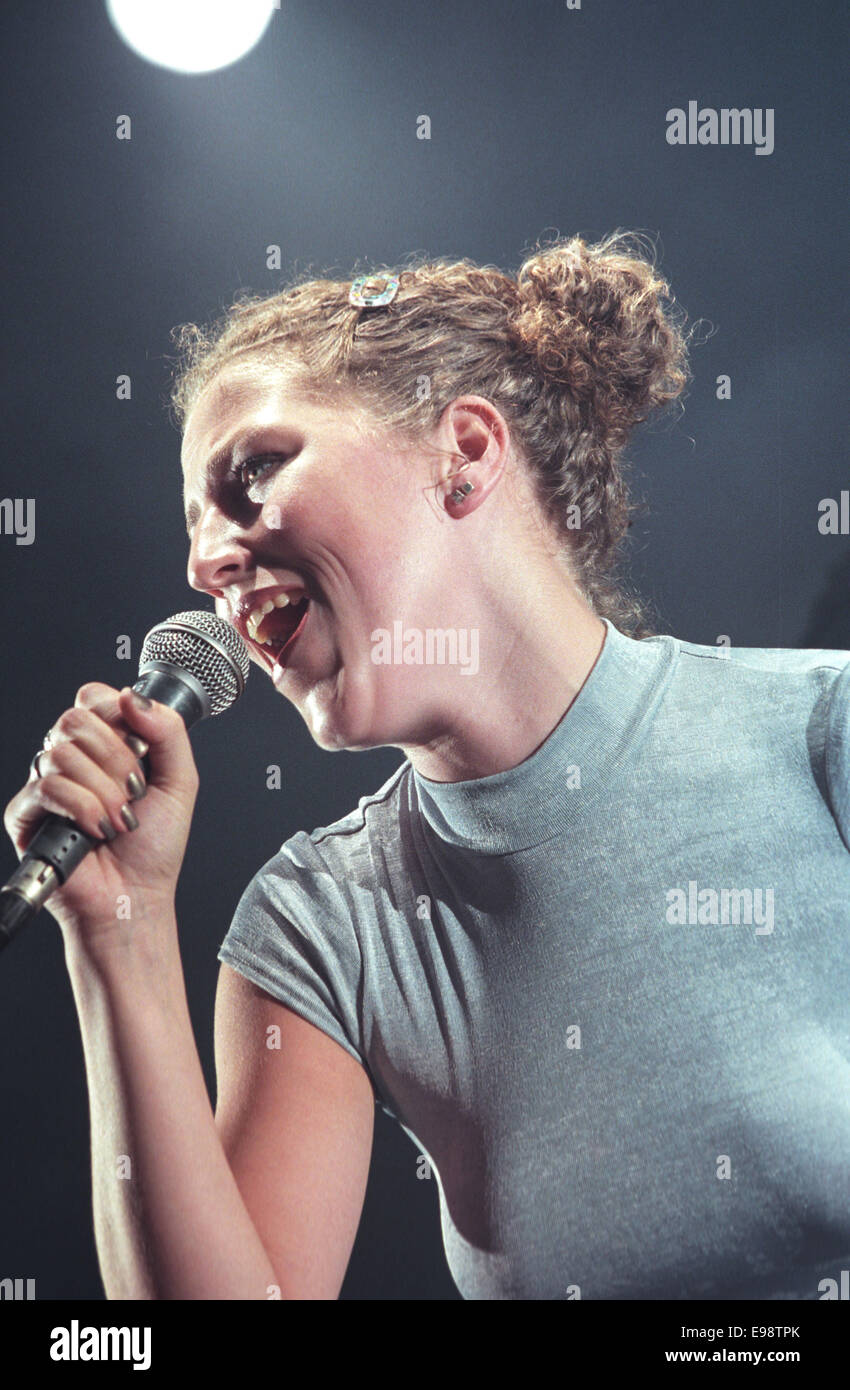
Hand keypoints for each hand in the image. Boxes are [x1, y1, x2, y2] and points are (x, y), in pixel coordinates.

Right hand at [3, 684, 198, 945]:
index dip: (117, 716)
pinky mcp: (25, 814)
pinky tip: (97, 830)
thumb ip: (168, 731)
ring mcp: (46, 784)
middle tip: (134, 792)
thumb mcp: (180, 780)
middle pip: (74, 719)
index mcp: (103, 745)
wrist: (136, 896)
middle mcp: (71, 759)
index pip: (93, 698)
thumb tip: (134, 696)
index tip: (141, 750)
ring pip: (62, 753)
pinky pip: (46, 787)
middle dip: (116, 758)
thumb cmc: (155, 846)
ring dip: (104, 791)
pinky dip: (82, 808)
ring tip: (119, 820)